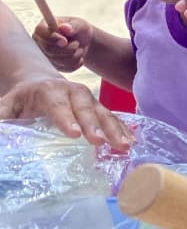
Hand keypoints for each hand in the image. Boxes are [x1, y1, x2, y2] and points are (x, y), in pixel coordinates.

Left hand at [0, 76, 132, 148]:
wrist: (41, 82)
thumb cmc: (22, 99)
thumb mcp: (6, 105)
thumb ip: (1, 116)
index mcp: (49, 91)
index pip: (58, 106)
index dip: (66, 119)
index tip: (74, 134)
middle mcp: (74, 92)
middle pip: (85, 109)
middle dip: (94, 125)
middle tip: (100, 142)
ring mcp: (89, 100)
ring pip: (104, 113)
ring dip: (115, 130)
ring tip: (124, 146)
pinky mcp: (99, 108)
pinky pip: (113, 118)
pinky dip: (123, 130)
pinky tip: (131, 143)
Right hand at [32, 17, 94, 72]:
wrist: (84, 41)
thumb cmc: (79, 29)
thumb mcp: (79, 24)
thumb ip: (73, 25)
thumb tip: (64, 27)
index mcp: (42, 28)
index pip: (41, 34)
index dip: (53, 39)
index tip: (65, 41)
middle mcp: (39, 42)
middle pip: (49, 50)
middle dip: (68, 49)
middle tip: (77, 43)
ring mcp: (44, 56)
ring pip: (57, 61)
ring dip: (74, 56)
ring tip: (79, 49)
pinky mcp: (52, 66)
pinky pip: (64, 68)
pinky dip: (76, 63)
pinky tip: (79, 57)